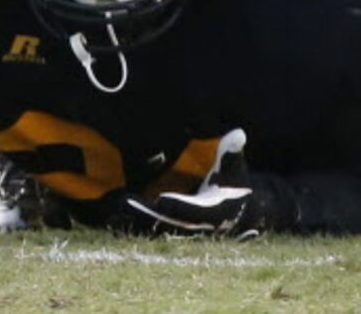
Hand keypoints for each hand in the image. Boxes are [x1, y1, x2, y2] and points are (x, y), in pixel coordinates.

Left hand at [110, 129, 258, 238]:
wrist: (238, 209)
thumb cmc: (234, 183)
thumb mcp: (235, 168)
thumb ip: (232, 152)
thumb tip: (238, 133)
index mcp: (216, 209)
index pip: (197, 211)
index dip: (181, 206)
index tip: (162, 199)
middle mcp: (200, 224)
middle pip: (174, 222)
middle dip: (151, 215)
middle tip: (128, 203)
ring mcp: (188, 227)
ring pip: (162, 226)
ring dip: (142, 217)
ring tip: (121, 204)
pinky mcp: (178, 225)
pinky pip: (157, 225)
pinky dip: (141, 219)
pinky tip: (122, 209)